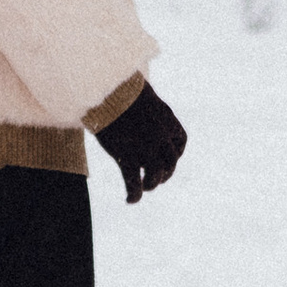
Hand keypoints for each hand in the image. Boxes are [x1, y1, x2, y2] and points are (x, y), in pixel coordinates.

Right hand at [95, 82, 185, 199]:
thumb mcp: (140, 93)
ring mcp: (144, 148)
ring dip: (150, 185)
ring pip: (155, 175)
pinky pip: (133, 182)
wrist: (106, 89)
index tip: (167, 157)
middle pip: (170, 162)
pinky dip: (133, 195)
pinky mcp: (125, 156)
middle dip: (164, 173)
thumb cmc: (119, 86)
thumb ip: (145, 105)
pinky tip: (130, 201)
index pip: (180, 141)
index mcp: (167, 118)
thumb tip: (139, 104)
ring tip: (143, 189)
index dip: (176, 153)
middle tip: (154, 179)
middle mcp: (160, 136)